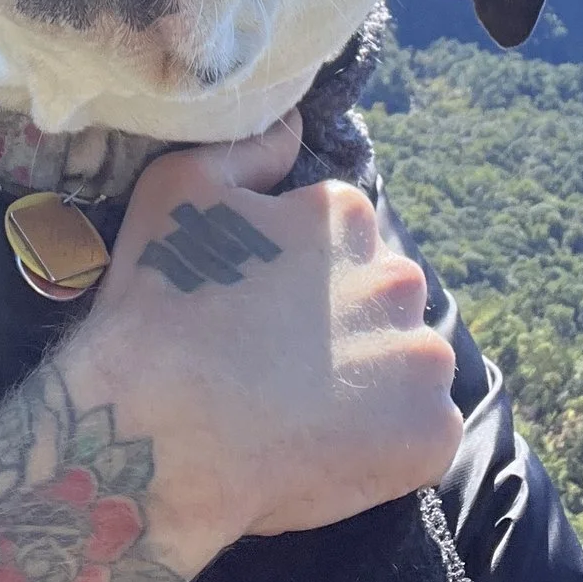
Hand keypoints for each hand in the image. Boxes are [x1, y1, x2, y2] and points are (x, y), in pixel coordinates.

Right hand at [0, 115, 461, 581]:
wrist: (153, 433)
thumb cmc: (156, 312)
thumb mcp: (176, 190)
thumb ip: (247, 149)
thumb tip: (294, 128)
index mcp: (346, 217)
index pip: (342, 248)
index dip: (297, 288)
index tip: (258, 320)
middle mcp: (398, 277)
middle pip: (380, 306)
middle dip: (343, 333)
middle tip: (279, 374)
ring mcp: (420, 358)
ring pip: (406, 368)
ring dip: (371, 390)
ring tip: (303, 420)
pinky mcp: (429, 433)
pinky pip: (420, 436)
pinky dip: (386, 449)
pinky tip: (326, 454)